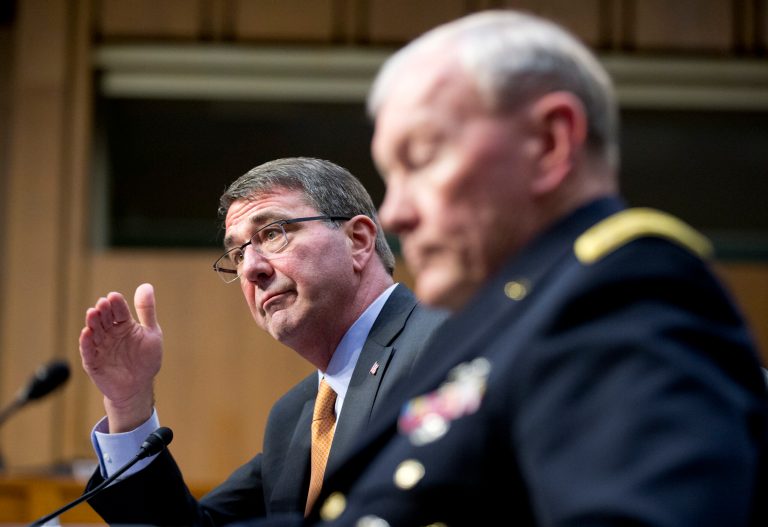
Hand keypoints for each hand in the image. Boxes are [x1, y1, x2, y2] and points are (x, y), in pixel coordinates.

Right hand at [79, 283, 162, 431]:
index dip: (116, 304)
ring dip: (92, 323)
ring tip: (92, 313)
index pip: (119, 311)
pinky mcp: (93, 361)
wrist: (139, 386)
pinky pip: (88, 351)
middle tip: (102, 303)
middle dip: (103, 311)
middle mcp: (110, 333)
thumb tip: (146, 286)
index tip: (114, 296)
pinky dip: (86, 342)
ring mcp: (100, 347)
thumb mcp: (151, 333)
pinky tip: (86, 333)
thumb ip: (147, 311)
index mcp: (124, 325)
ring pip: (94, 332)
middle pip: (104, 319)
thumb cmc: (146, 359)